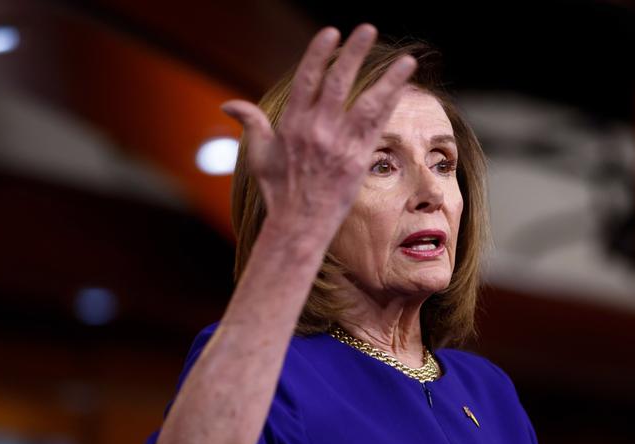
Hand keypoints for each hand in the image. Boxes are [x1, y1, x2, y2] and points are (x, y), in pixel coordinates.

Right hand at [220, 24, 416, 234]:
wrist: (298, 224)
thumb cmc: (278, 192)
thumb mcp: (258, 155)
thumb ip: (250, 124)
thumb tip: (228, 105)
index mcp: (291, 125)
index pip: (307, 80)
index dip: (319, 53)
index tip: (331, 33)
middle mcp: (316, 131)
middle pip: (338, 82)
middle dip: (354, 53)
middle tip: (367, 29)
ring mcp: (339, 145)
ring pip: (367, 103)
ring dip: (388, 79)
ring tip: (406, 61)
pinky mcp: (358, 160)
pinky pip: (377, 127)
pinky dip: (390, 106)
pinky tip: (402, 90)